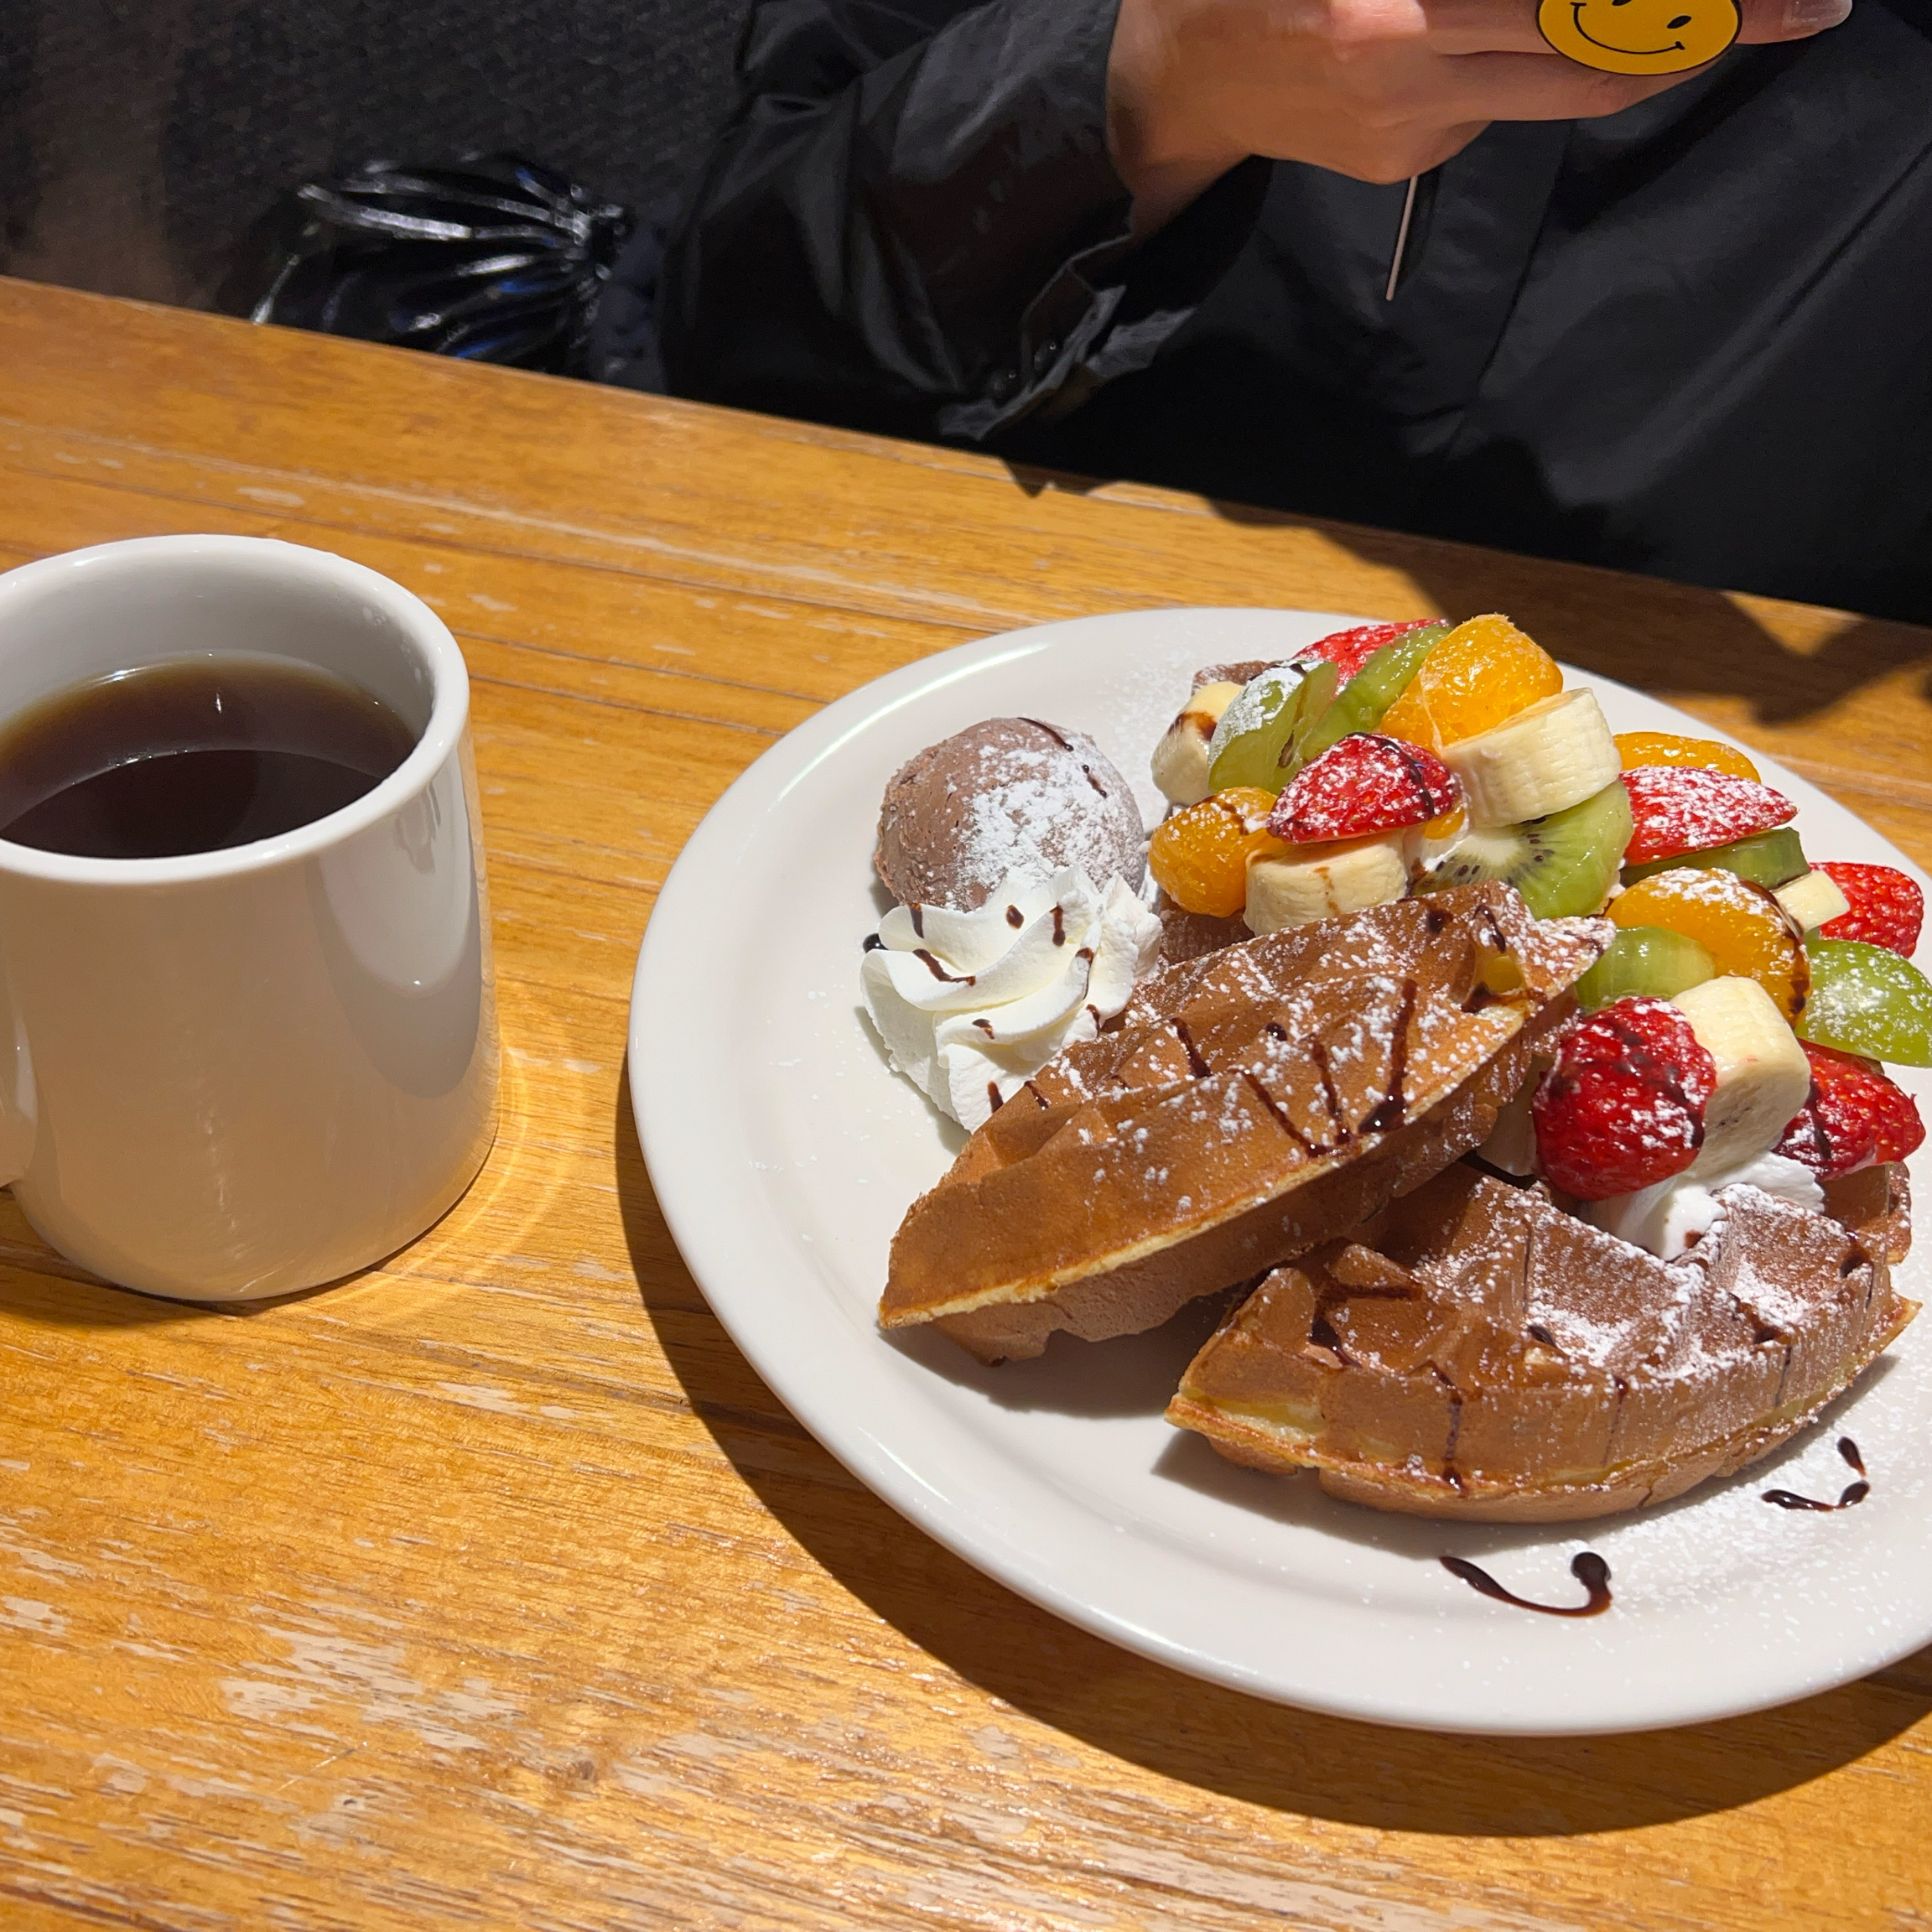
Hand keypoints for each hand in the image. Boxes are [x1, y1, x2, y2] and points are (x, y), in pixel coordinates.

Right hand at [1107, 0, 1851, 226]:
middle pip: (1592, 55)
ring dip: (1610, 48)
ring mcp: (1411, 126)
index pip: (1572, 7)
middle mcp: (1410, 66)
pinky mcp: (1404, 161)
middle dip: (1695, 31)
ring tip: (1606, 19)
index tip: (1769, 5)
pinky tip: (1444, 48)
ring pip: (1555, 84)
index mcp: (1394, 11)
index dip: (1674, 12)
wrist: (1174, 82)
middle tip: (1789, 8)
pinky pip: (1491, 104)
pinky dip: (1506, 66)